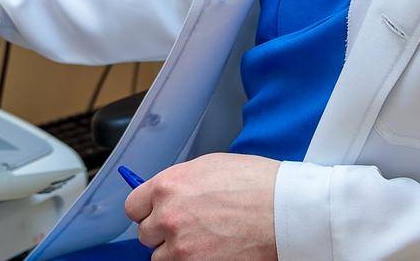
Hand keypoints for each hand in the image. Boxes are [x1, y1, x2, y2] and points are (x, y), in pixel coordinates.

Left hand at [124, 153, 278, 259]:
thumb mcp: (209, 167)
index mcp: (168, 186)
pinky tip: (212, 252)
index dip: (147, 211)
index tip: (155, 214)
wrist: (287, 211)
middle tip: (188, 227)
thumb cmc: (257, 184)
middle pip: (145, 235)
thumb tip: (165, 195)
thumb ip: (179, 183)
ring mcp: (182, 248)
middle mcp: (168, 217)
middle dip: (163, 232)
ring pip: (162, 258)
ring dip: (177, 252)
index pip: (133, 207)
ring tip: (203, 242)